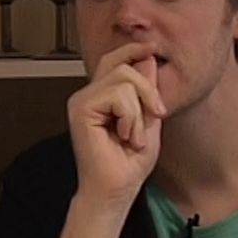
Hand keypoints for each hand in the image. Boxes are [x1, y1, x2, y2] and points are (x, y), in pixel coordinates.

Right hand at [67, 42, 166, 205]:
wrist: (116, 189)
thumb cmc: (130, 162)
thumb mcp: (148, 119)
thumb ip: (147, 90)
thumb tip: (148, 57)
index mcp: (101, 95)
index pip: (115, 61)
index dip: (134, 50)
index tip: (153, 48)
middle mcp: (87, 94)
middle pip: (123, 65)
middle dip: (148, 89)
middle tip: (157, 115)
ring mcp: (81, 101)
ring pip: (124, 80)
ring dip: (139, 112)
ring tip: (133, 136)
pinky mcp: (81, 110)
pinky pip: (118, 96)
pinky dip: (130, 118)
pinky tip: (124, 137)